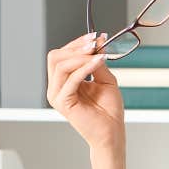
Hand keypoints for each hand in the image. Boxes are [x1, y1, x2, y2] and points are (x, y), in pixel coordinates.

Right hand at [46, 32, 124, 150]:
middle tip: (95, 44)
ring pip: (60, 65)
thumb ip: (97, 61)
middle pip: (55, 56)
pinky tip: (98, 62)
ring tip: (98, 55)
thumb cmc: (109, 110)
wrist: (112, 132)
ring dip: (81, 56)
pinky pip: (71, 79)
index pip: (61, 54)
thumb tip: (96, 43)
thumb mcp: (105, 78)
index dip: (77, 43)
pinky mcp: (63, 103)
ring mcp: (57, 95)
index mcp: (64, 81)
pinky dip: (85, 67)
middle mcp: (56, 87)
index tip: (96, 37)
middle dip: (76, 47)